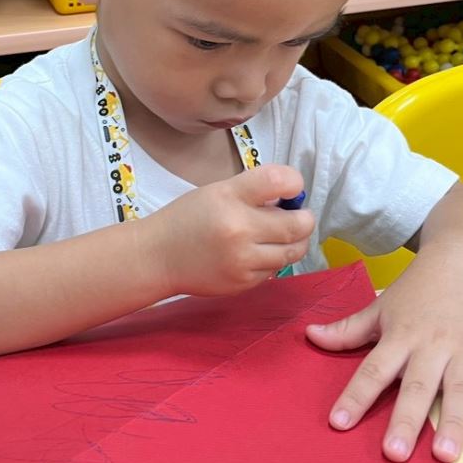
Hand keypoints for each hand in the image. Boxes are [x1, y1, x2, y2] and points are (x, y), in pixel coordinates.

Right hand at [147, 164, 314, 298]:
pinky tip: (258, 252)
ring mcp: (242, 259)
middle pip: (297, 225)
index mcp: (230, 196)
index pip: (278, 180)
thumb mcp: (217, 192)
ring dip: (295, 242)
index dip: (295, 182)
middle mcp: (239, 228)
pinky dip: (274, 260)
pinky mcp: (243, 282)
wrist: (158, 257)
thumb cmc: (188, 219)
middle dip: (304, 219)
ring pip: (292, 251)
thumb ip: (254, 191)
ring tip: (282, 235)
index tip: (292, 189)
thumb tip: (291, 199)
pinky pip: (275, 270)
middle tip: (299, 217)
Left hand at [305, 250, 462, 462]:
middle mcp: (432, 347)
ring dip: (455, 423)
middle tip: (394, 453)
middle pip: (416, 388)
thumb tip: (309, 336)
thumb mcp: (380, 306)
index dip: (355, 396)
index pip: (373, 370)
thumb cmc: (417, 289)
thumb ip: (347, 329)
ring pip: (459, 392)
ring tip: (447, 456)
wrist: (462, 258)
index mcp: (401, 336)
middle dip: (406, 420)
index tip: (339, 423)